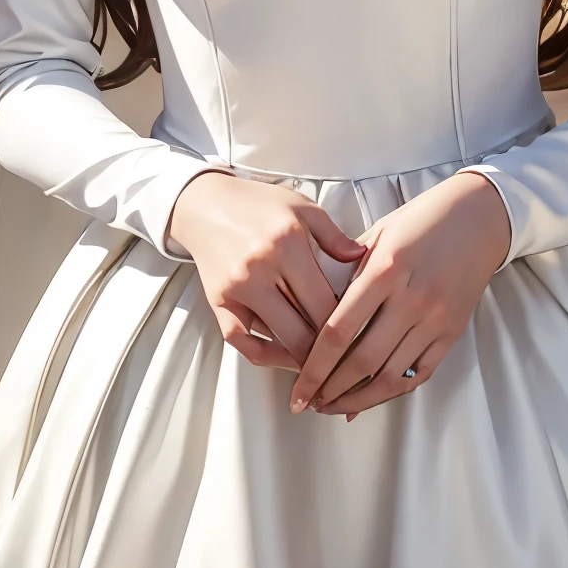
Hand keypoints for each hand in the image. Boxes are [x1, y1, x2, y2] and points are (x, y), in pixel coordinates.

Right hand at [168, 169, 366, 372]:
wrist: (206, 204)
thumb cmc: (257, 204)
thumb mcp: (303, 207)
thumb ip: (334, 235)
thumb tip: (361, 258)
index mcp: (288, 243)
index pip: (324, 300)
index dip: (346, 322)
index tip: (359, 330)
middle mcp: (261, 268)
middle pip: (304, 325)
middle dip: (329, 348)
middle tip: (347, 356)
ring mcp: (238, 289)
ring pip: (279, 337)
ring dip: (303, 356)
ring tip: (323, 363)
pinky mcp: (219, 303)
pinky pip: (242, 341)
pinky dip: (266, 355)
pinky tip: (285, 357)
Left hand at [291, 171, 511, 418]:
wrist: (481, 216)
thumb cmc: (423, 219)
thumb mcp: (378, 234)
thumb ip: (348, 271)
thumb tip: (314, 310)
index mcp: (386, 269)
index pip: (339, 331)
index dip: (313, 367)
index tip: (297, 389)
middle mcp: (412, 298)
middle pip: (362, 361)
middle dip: (329, 390)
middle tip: (308, 402)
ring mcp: (436, 318)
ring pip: (391, 376)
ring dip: (357, 399)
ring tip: (333, 406)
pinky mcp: (453, 331)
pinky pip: (419, 374)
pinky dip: (392, 392)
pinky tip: (370, 399)